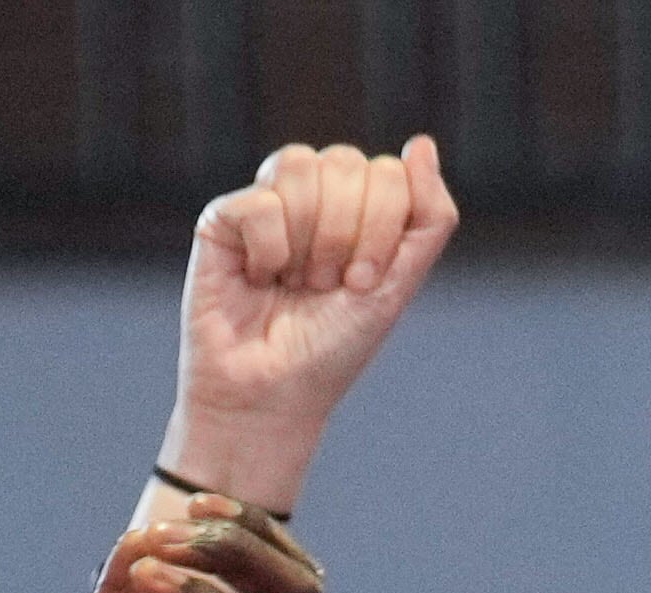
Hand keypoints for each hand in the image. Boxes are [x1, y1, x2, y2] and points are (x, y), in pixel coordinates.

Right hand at [160, 137, 458, 511]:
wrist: (273, 392)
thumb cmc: (335, 345)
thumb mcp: (398, 285)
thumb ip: (427, 218)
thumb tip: (423, 143)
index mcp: (361, 209)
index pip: (388, 171)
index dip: (384, 229)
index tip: (364, 283)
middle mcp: (315, 197)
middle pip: (347, 162)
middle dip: (349, 236)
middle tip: (330, 285)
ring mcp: (267, 201)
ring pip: (299, 165)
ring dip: (310, 241)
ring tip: (297, 282)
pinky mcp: (222, 217)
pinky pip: (259, 202)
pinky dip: (269, 251)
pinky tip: (259, 278)